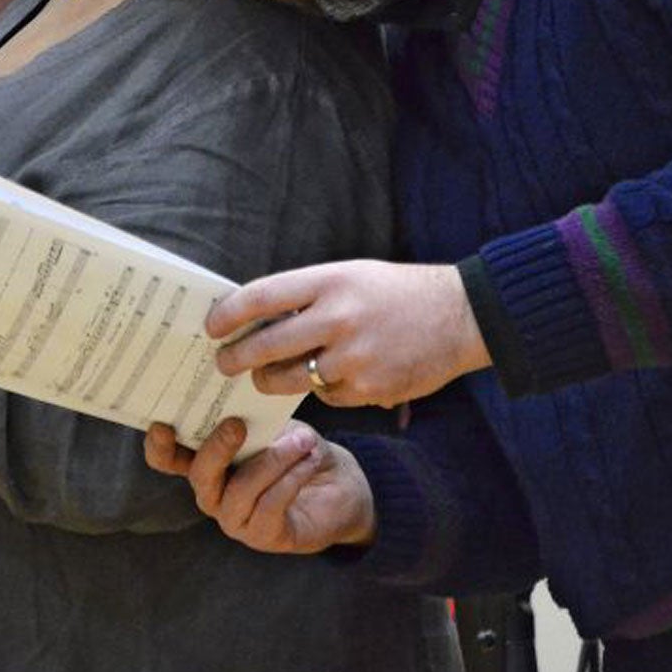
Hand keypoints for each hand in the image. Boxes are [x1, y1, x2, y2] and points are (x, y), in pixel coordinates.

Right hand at [145, 419, 376, 553]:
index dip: (158, 447)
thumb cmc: (297, 449)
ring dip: (271, 461)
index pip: (168, 459)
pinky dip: (291, 479)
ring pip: (240, 491)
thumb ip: (252, 417)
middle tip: (237, 424)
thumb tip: (239, 398)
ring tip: (301, 442)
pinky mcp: (264, 536)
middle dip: (216, 449)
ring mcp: (236, 520)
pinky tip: (309, 461)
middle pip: (201, 476)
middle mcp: (213, 494)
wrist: (340, 484)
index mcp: (206, 462)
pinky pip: (270, 506)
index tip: (162, 425)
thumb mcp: (274, 425)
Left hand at [206, 260, 490, 407]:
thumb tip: (254, 316)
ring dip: (269, 381)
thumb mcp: (348, 276)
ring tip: (261, 377)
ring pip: (291, 379)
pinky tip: (326, 378)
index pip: (261, 297)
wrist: (459, 316)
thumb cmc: (395, 292)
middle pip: (267, 345)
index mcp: (329, 282)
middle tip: (223, 364)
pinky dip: (321, 390)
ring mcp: (354, 357)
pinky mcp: (370, 388)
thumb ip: (305, 295)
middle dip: (236, 358)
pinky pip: (327, 396)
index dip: (228, 314)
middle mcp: (338, 318)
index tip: (211, 326)